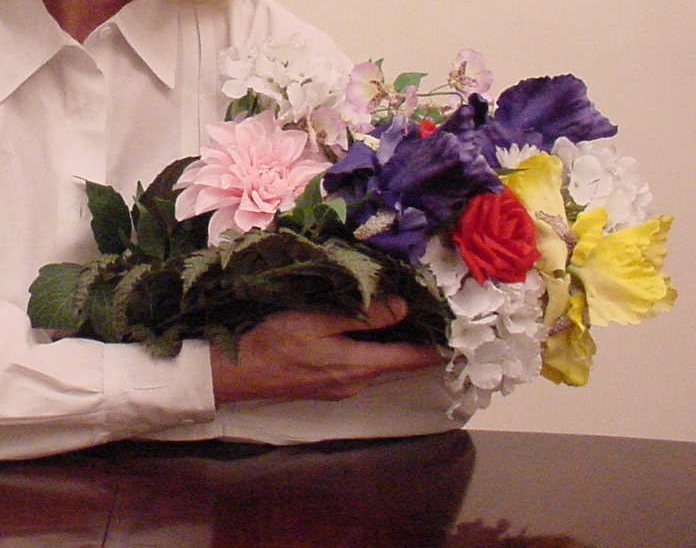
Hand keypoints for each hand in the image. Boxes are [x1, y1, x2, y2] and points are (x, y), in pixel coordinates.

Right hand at [209, 297, 443, 404]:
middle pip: (396, 360)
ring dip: (388, 342)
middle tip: (428, 311)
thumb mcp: (317, 320)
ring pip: (376, 362)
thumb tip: (402, 308)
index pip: (412, 358)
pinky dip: (367, 348)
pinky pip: (357, 365)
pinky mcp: (325, 386)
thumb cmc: (274, 342)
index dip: (437, 346)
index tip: (458, 332)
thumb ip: (362, 316)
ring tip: (398, 313)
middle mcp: (355, 382)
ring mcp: (339, 387)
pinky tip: (360, 329)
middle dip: (413, 339)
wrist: (237, 373)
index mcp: (359, 366)